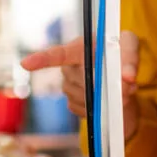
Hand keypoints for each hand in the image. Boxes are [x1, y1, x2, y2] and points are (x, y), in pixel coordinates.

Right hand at [21, 32, 139, 118]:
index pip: (58, 55)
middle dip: (102, 83)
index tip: (26, 64)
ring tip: (119, 90)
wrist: (124, 81)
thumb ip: (130, 59)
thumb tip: (127, 77)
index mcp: (79, 47)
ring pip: (83, 95)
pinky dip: (98, 107)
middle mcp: (70, 66)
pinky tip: (105, 101)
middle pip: (79, 79)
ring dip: (103, 96)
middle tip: (125, 83)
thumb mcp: (130, 47)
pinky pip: (83, 109)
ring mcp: (70, 86)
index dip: (42, 59)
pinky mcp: (74, 103)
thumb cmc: (123, 53)